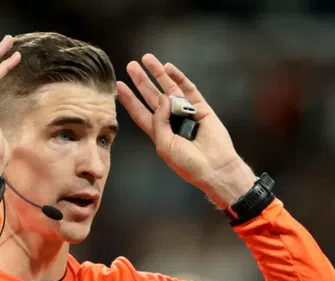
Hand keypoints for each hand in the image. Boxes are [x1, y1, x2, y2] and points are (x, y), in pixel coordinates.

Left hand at [117, 54, 255, 208]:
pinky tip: (168, 68)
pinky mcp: (201, 108)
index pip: (140, 112)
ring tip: (147, 59)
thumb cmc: (188, 163)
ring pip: (169, 89)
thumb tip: (162, 97)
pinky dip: (179, 78)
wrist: (215, 167)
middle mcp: (171, 121)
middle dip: (141, 81)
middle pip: (152, 97)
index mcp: (159, 133)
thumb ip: (159, 121)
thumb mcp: (165, 145)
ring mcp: (186, 113)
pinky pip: (188, 89)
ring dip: (158, 74)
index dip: (129, 99)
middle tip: (131, 66)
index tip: (119, 85)